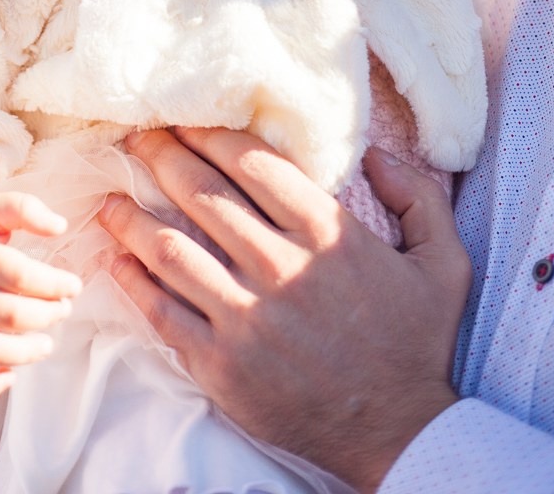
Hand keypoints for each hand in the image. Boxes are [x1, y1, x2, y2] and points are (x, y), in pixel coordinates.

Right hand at [0, 191, 80, 397]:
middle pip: (11, 315)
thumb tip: (60, 226)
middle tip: (64, 309)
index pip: (20, 275)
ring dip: (26, 354)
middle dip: (48, 316)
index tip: (73, 286)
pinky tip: (11, 377)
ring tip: (47, 344)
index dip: (54, 284)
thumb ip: (23, 208)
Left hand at [98, 128, 469, 492]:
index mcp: (327, 233)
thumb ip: (418, 196)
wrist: (400, 434)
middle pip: (201, 194)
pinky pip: (161, 313)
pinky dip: (132, 281)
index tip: (182, 120)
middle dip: (161, 157)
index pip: (251, 163)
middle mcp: (281, 267)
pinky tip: (115, 260)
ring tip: (110, 197)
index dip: (208, 134)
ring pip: (169, 248)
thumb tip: (375, 152)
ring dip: (131, 215)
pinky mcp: (221, 365)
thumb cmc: (416, 344)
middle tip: (137, 138)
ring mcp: (246, 318)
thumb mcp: (443, 262)